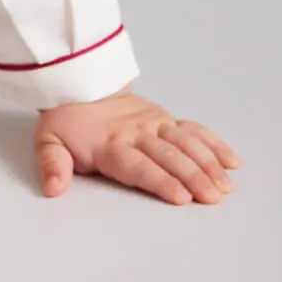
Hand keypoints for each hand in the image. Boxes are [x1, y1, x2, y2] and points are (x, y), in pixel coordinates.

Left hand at [32, 88, 241, 205]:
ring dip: (209, 164)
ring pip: (187, 143)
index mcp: (111, 144)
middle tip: (213, 197)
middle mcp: (138, 133)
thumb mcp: (48, 141)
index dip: (161, 180)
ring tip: (226, 186)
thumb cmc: (67, 121)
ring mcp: (156, 124)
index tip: (181, 196)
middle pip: (170, 157)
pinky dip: (214, 144)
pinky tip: (232, 162)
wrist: (81, 84)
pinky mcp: (167, 118)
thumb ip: (52, 165)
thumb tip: (54, 188)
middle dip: (193, 177)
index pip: (140, 166)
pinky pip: (194, 130)